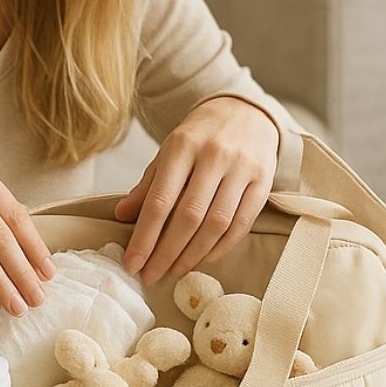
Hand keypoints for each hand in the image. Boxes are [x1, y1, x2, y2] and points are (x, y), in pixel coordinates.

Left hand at [114, 98, 279, 284]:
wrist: (245, 111)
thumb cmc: (200, 137)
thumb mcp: (169, 152)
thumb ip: (148, 184)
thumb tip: (121, 215)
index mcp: (183, 146)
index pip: (160, 200)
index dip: (145, 237)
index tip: (133, 263)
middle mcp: (214, 156)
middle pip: (188, 216)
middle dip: (166, 252)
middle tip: (152, 275)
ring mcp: (242, 168)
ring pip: (216, 223)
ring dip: (193, 254)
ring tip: (175, 270)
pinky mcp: (264, 181)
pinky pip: (241, 223)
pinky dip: (221, 247)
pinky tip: (204, 259)